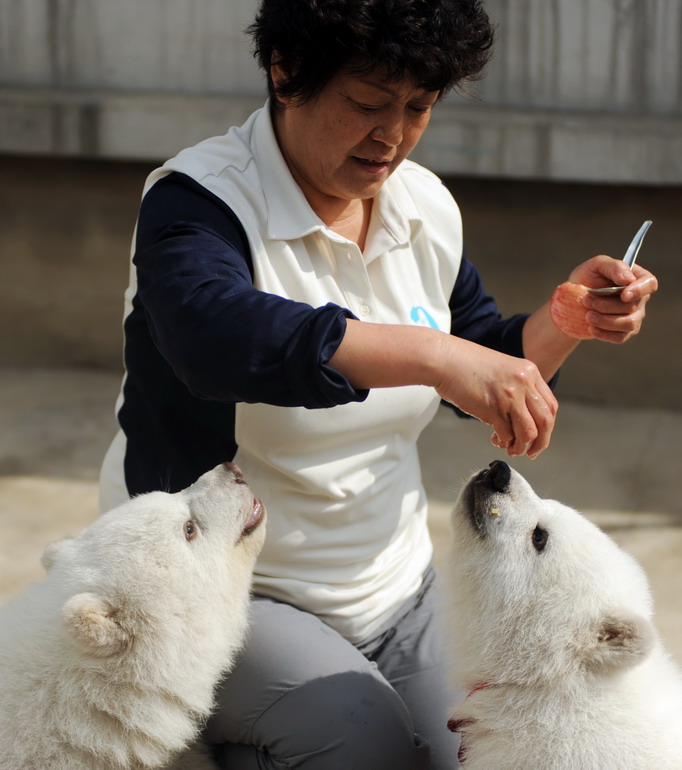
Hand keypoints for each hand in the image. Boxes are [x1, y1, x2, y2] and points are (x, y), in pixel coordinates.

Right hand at [435, 336, 557, 458]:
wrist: (445, 360)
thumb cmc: (466, 364)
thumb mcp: (503, 370)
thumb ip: (517, 388)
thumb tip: (522, 416)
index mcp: (529, 372)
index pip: (550, 406)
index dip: (547, 427)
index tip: (540, 437)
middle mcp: (523, 383)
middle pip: (545, 421)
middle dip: (540, 442)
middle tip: (532, 452)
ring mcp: (509, 395)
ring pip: (529, 432)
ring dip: (522, 446)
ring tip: (512, 449)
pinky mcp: (492, 408)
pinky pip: (507, 434)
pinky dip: (504, 442)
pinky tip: (496, 440)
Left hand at [567, 255, 657, 342]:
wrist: (572, 300)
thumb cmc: (587, 278)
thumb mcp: (596, 266)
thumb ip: (614, 267)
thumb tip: (628, 279)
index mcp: (637, 278)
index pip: (649, 283)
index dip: (640, 290)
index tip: (623, 295)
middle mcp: (640, 299)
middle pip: (632, 306)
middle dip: (606, 305)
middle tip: (585, 300)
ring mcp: (634, 316)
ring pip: (629, 323)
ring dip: (605, 321)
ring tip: (588, 316)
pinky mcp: (624, 332)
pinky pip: (621, 337)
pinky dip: (604, 333)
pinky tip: (591, 327)